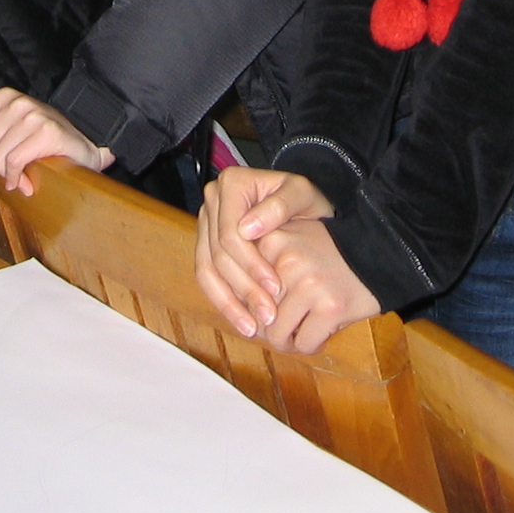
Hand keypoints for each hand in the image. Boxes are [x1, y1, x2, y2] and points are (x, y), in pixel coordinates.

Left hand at [0, 87, 114, 196]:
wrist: (83, 146)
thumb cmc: (43, 140)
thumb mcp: (11, 125)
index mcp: (3, 97)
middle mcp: (16, 101)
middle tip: (7, 175)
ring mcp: (32, 114)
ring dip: (8, 176)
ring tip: (19, 179)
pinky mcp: (46, 131)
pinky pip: (15, 162)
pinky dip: (18, 179)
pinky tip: (25, 183)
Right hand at [194, 168, 331, 336]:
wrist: (304, 206)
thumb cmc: (306, 200)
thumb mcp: (303, 194)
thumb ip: (280, 206)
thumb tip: (247, 229)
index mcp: (231, 184)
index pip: (230, 234)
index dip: (251, 265)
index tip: (275, 288)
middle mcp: (212, 201)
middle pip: (217, 255)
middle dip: (243, 289)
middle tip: (268, 315)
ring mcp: (207, 223)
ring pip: (207, 269)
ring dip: (229, 303)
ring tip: (252, 328)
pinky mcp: (208, 244)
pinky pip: (207, 276)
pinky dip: (223, 301)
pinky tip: (243, 321)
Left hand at [250, 219, 381, 353]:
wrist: (382, 252)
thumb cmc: (330, 252)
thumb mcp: (293, 239)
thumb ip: (262, 263)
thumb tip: (240, 312)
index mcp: (273, 240)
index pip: (242, 287)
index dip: (253, 303)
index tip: (267, 306)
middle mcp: (288, 259)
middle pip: (257, 313)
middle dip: (270, 325)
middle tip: (288, 323)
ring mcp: (309, 284)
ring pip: (276, 334)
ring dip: (288, 340)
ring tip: (302, 330)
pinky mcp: (330, 308)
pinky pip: (303, 344)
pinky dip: (310, 345)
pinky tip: (322, 331)